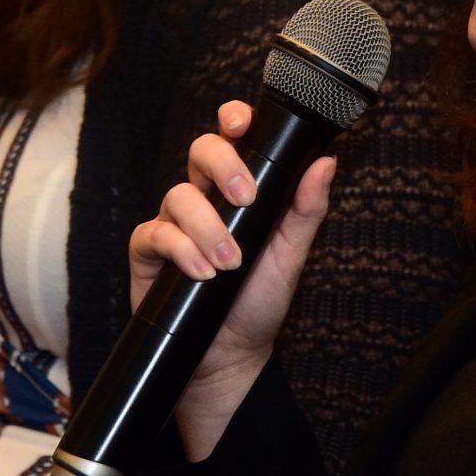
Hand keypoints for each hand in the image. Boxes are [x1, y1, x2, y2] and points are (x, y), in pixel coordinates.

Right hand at [126, 99, 335, 458]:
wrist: (230, 355)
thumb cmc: (259, 300)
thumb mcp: (292, 254)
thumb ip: (306, 209)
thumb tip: (326, 162)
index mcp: (239, 188)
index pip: (232, 139)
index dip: (233, 120)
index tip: (242, 124)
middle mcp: (204, 197)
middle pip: (200, 149)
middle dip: (223, 166)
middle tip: (245, 198)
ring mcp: (173, 222)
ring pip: (179, 193)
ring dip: (208, 226)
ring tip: (229, 262)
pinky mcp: (149, 252)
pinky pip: (156, 233)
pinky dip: (182, 250)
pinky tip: (203, 273)